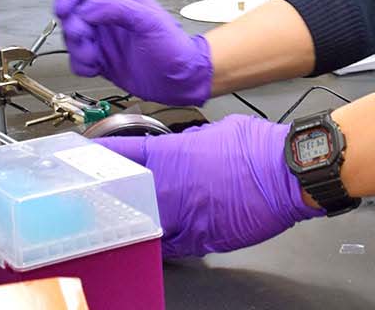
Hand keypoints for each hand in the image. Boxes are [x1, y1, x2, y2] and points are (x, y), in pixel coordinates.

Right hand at [54, 0, 211, 106]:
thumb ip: (118, 9)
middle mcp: (108, 16)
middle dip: (73, 27)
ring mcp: (102, 38)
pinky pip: (77, 60)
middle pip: (73, 12)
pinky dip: (81, 65)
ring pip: (71, 37)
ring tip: (94, 57)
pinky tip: (96, 68)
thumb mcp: (150, 21)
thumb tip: (87, 9)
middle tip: (84, 39)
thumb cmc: (174, 47)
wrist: (180, 80)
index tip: (64, 10)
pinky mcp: (100, 59)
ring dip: (77, 49)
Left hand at [95, 115, 323, 257]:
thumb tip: (185, 144)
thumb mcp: (220, 129)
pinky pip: (172, 245)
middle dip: (110, 197)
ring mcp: (186, 216)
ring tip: (125, 221)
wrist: (290, 174)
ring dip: (134, 223)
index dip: (97, 157)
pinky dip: (163, 241)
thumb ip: (192, 140)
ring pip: (144, 225)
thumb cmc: (261, 149)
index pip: (121, 156)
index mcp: (173, 155)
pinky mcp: (204, 238)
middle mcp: (172, 187)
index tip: (83, 158)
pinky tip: (158, 239)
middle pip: (124, 197)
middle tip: (100, 197)